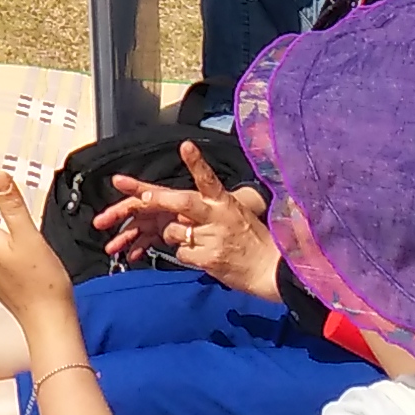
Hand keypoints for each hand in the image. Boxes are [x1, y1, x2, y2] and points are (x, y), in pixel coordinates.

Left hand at [99, 144, 283, 297]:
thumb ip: (207, 207)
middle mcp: (217, 217)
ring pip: (173, 231)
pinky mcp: (207, 259)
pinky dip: (185, 255)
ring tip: (194, 240)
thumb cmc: (250, 238)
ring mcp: (212, 239)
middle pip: (183, 202)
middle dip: (160, 198)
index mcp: (225, 202)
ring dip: (173, 235)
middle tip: (144, 196)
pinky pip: (180, 254)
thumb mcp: (234, 213)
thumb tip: (179, 209)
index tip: (186, 146)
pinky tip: (201, 256)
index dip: (196, 162)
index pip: (209, 178)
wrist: (269, 268)